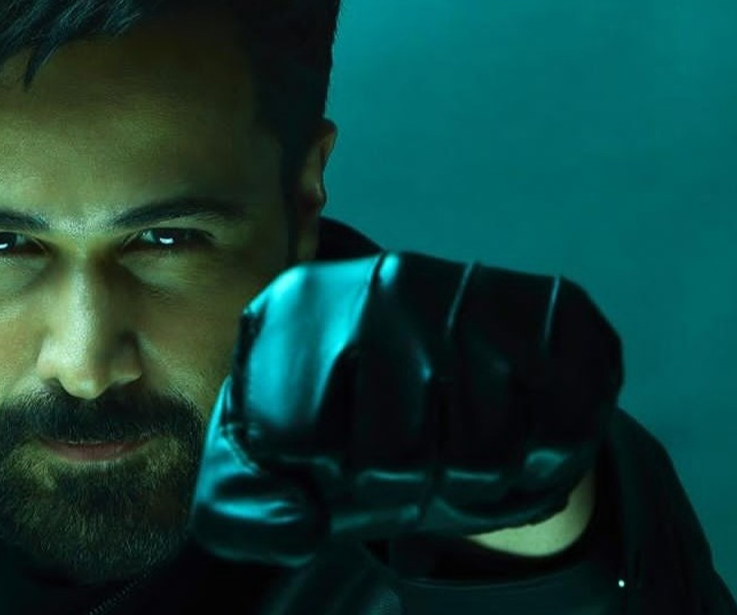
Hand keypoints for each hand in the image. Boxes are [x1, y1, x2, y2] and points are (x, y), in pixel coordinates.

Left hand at [188, 252, 622, 566]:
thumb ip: (244, 504)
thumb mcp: (263, 457)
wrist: (441, 363)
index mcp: (293, 307)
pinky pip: (560, 428)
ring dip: (475, 480)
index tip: (336, 460)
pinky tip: (516, 426)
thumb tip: (298, 523)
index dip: (325, 480)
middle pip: (396, 455)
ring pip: (484, 449)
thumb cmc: (341, 420)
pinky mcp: (550, 306)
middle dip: (405, 486)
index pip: (298, 439)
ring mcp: (467, 286)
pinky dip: (543, 459)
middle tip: (409, 462)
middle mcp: (379, 281)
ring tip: (457, 445)